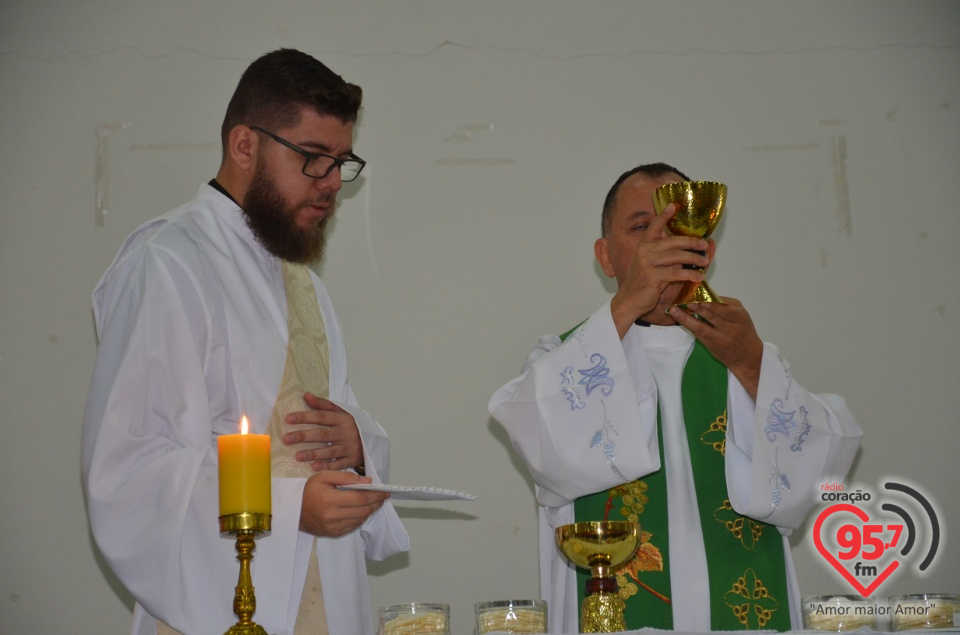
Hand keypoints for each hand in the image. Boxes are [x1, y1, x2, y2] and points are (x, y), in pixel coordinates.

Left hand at [283, 392, 363, 471]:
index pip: (322, 416)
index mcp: (343, 419)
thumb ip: (323, 405)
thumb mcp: (340, 413)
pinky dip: (327, 466)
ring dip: (313, 454)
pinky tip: (314, 467)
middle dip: (304, 436)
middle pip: (323, 434)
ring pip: (330, 451)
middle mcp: (346, 433)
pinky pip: (338, 464)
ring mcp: (349, 447)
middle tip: (287, 439)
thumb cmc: (350, 426)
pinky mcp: (351, 460)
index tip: (288, 419)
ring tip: (297, 456)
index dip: (305, 417)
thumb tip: (306, 395)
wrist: (372, 441)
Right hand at [299, 470, 389, 536]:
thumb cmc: (309, 491)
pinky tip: (360, 510)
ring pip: (360, 519)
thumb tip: (367, 482)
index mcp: (330, 499)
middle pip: (363, 510)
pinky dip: (360, 517)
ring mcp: (333, 527)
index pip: (360, 498)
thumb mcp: (323, 476)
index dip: (375, 495)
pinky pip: (353, 526)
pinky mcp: (333, 533)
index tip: (384, 491)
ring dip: (369, 510)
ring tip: (373, 502)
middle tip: (383, 496)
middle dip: (376, 502)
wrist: (294, 511)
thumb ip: (346, 477)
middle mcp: (332, 516)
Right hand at [607, 204, 711, 334]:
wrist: (628, 300)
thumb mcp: (648, 264)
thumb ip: (663, 255)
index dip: (663, 215)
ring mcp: (647, 264)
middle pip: (673, 241)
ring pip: (677, 257)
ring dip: (694, 259)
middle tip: (704, 245)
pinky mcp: (653, 277)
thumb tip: (685, 250)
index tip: (673, 205)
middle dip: (691, 242)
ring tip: (704, 261)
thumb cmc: (642, 283)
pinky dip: (690, 275)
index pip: (654, 226)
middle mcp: (644, 251)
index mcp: (643, 245)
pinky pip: (676, 273)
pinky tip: (698, 276)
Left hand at [666, 297, 762, 399]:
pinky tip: (679, 318)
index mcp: (739, 318)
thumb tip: (706, 295)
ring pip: (701, 327)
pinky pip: (697, 334)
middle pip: (712, 318)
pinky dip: (688, 325)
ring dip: (686, 318)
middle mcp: (729, 329)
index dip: (714, 306)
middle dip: (698, 308)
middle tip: (685, 300)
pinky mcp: (709, 345)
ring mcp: (718, 338)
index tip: (702, 299)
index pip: (726, 311)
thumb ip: (727, 305)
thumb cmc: (743, 330)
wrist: (746, 356)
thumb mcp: (741, 315)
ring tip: (675, 310)